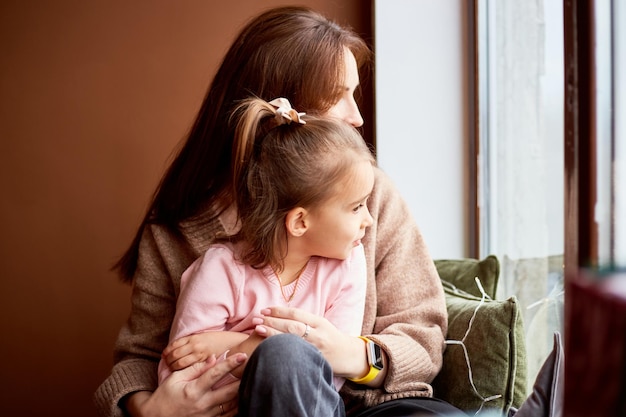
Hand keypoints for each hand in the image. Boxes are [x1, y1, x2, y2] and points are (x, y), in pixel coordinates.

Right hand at [124, 353, 246, 416]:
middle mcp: (202, 404)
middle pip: (229, 391)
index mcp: (193, 390)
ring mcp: (206, 415)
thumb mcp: (176, 378)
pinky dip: (237, 407)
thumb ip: (196, 368)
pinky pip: (228, 416)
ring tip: (251, 380)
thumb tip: (213, 358)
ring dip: (242, 393)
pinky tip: (242, 398)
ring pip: (232, 405)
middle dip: (243, 379)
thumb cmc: (165, 395)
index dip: (230, 363)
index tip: (242, 355)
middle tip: (253, 367)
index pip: (216, 374)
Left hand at [163, 331, 247, 370]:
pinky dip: (182, 373)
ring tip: (173, 371)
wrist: (236, 346)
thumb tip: (177, 348)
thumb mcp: (204, 336)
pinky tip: (182, 376)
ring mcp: (199, 356)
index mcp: (194, 338)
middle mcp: (195, 346)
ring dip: (173, 368)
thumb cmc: (221, 341)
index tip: (165, 356)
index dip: (167, 352)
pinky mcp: (203, 365)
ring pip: (179, 364)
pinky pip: (188, 370)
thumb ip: (192, 341)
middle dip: (168, 361)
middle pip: (174, 355)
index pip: (173, 345)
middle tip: (167, 364)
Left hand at [252, 307, 365, 377]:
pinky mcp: (314, 362)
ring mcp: (316, 349)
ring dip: (273, 334)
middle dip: (272, 321)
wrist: (350, 356)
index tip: (264, 310)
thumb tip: (280, 315)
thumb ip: (305, 321)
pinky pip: (296, 356)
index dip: (279, 311)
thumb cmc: (332, 338)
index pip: (296, 314)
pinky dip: (282, 351)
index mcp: (319, 322)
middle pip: (292, 326)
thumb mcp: (321, 325)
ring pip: (292, 340)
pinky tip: (269, 349)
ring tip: (258, 329)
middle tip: (256, 319)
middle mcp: (318, 334)